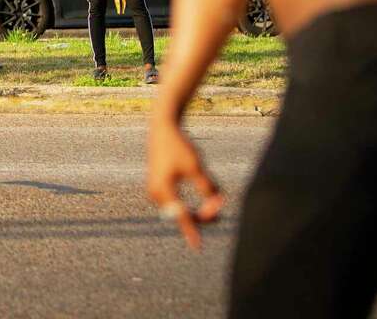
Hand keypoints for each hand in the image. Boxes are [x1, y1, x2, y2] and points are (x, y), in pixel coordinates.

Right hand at [146, 118, 223, 250]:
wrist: (163, 130)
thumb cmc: (180, 146)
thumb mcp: (196, 166)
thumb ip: (206, 187)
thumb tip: (216, 204)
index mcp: (163, 188)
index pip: (180, 214)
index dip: (191, 230)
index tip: (197, 246)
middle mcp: (155, 193)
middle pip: (181, 214)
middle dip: (202, 214)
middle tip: (221, 204)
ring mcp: (155, 192)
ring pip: (179, 210)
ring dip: (197, 210)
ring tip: (216, 199)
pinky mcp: (158, 189)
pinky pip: (175, 204)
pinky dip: (190, 205)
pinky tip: (206, 200)